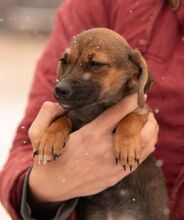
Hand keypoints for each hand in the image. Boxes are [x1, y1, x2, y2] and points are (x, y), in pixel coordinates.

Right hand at [28, 94, 157, 201]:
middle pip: (138, 131)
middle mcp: (105, 149)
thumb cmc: (49, 156)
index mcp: (90, 135)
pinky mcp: (115, 176)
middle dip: (147, 117)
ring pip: (144, 147)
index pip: (117, 113)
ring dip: (150, 131)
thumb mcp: (39, 133)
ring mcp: (113, 165)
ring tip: (147, 122)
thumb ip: (46, 113)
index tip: (137, 92)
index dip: (130, 101)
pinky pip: (139, 160)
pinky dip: (146, 147)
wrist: (54, 185)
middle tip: (145, 109)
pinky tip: (143, 140)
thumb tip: (56, 103)